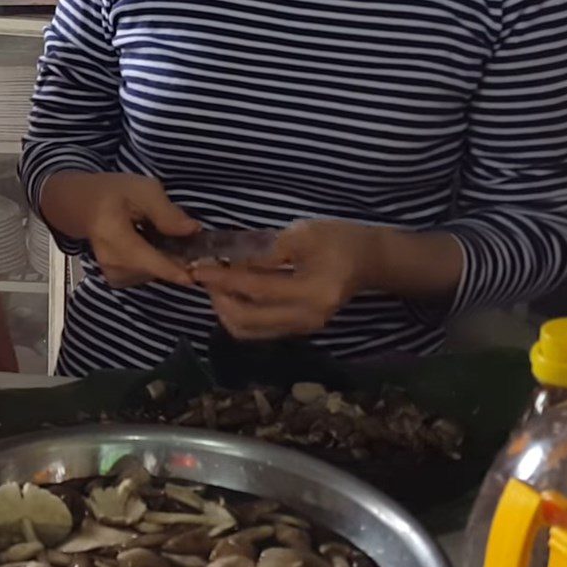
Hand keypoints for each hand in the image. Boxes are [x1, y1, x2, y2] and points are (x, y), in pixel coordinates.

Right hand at [41, 172, 199, 287]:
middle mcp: (109, 260)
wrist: (83, 206)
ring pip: (151, 275)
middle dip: (175, 262)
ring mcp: (111, 272)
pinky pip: (145, 276)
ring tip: (169, 242)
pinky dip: (156, 265)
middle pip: (152, 270)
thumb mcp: (143, 189)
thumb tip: (193, 230)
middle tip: (192, 247)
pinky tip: (155, 249)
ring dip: (166, 262)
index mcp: (112, 234)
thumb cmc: (114, 193)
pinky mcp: (116, 278)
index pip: (144, 258)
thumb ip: (166, 211)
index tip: (193, 276)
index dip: (170, 269)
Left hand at [192, 220, 383, 339]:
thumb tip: (229, 263)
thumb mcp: (303, 234)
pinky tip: (231, 294)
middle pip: (248, 319)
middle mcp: (307, 318)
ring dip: (225, 310)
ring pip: (248, 331)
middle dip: (220, 298)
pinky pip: (258, 331)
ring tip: (216, 285)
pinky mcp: (296, 332)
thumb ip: (266, 251)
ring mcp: (302, 329)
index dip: (224, 279)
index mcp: (313, 291)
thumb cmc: (338, 239)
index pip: (257, 288)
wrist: (367, 261)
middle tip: (206, 276)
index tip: (199, 268)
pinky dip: (238, 315)